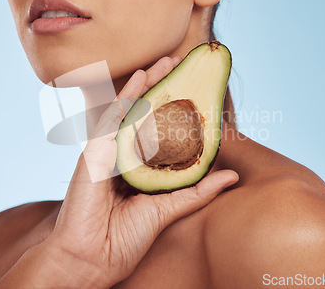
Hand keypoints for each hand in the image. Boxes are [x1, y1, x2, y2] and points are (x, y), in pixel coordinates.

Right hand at [0, 56, 238, 287]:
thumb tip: (232, 176)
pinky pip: (112, 117)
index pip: (157, 131)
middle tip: (180, 66)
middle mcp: (122, 155)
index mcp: (137, 169)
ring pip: (129, 110)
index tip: (192, 93)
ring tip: (166, 63)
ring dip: (147, 84)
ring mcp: (107, 151)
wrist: (92, 260)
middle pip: (143, 115)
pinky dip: (126, 96)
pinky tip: (140, 77)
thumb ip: (197, 191)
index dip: (173, 110)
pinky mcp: (94, 152)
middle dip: (161, 89)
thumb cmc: (124, 240)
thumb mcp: (168, 210)